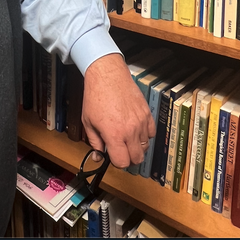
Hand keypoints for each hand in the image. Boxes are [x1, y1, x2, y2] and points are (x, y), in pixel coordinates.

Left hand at [81, 53, 155, 168]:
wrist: (107, 76)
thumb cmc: (96, 96)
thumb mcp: (88, 121)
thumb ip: (94, 142)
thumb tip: (98, 156)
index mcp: (114, 134)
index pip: (122, 162)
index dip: (117, 162)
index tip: (113, 156)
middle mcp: (130, 131)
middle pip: (137, 158)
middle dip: (128, 157)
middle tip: (121, 150)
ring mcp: (140, 122)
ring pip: (145, 147)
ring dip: (136, 146)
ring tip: (126, 138)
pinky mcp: (147, 113)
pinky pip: (151, 133)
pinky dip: (144, 134)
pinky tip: (135, 129)